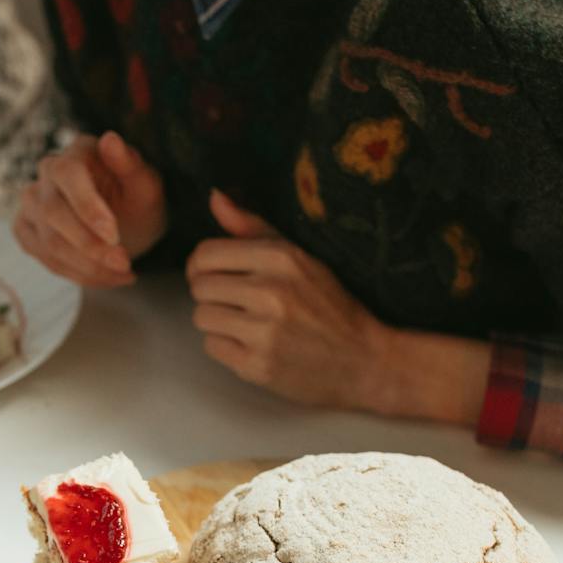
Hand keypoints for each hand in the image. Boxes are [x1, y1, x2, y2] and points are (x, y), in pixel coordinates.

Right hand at [13, 132, 165, 287]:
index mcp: (77, 153)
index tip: (113, 235)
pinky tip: (104, 276)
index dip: (87, 206)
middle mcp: (47, 173)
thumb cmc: (137, 200)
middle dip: (90, 246)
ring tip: (122, 273)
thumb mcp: (146, 184)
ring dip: (88, 266)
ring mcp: (32, 203)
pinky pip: (45, 259)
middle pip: (53, 213)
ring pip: (49, 242)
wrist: (129, 224)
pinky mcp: (26, 230)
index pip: (67, 174)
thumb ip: (130, 165)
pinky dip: (77, 274)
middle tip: (124, 263)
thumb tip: (110, 139)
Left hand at [186, 191, 488, 422]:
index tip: (215, 274)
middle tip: (238, 303)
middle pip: (200, 287)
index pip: (206, 254)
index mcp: (281, 258)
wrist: (362, 359)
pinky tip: (251, 344)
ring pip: (201, 317)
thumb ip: (253, 228)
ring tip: (246, 323)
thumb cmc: (329, 304)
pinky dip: (226, 346)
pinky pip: (212, 347)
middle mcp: (271, 292)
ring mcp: (264, 332)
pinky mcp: (257, 366)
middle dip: (213, 294)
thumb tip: (215, 197)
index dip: (202, 265)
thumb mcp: (299, 257)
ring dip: (217, 321)